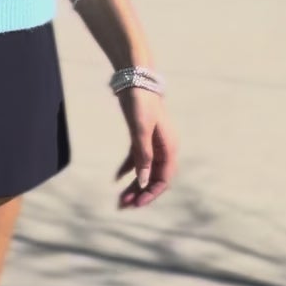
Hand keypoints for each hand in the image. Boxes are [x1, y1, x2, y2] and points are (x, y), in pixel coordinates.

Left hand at [114, 89, 176, 208]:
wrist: (136, 79)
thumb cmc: (141, 104)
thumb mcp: (140, 131)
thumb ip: (143, 156)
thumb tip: (144, 181)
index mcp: (168, 148)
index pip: (164, 179)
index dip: (151, 193)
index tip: (136, 204)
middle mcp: (163, 148)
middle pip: (154, 177)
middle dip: (140, 193)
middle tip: (123, 205)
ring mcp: (153, 143)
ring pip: (145, 170)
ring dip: (134, 184)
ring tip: (120, 198)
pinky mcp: (142, 137)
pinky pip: (137, 159)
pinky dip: (128, 169)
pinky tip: (116, 178)